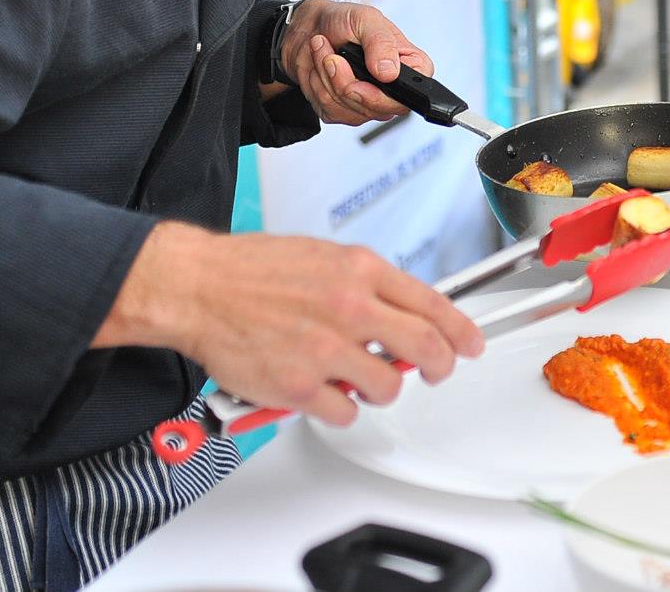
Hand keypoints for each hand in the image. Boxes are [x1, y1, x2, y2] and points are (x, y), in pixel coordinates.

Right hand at [96, 224, 484, 426]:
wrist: (198, 287)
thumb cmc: (252, 271)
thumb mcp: (323, 257)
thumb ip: (366, 285)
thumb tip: (403, 312)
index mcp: (359, 271)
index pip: (433, 304)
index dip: (461, 331)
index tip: (471, 345)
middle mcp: (349, 308)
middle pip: (427, 349)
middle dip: (439, 367)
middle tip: (433, 373)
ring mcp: (325, 349)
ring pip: (389, 388)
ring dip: (381, 389)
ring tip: (357, 379)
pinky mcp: (299, 386)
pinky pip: (345, 412)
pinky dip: (341, 408)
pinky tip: (324, 392)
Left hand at [277, 0, 431, 125]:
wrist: (310, 28)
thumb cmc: (343, 20)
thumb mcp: (365, 19)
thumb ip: (381, 43)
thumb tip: (390, 73)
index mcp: (410, 66)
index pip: (414, 94)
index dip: (388, 93)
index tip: (368, 75)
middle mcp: (392, 89)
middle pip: (377, 107)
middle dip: (347, 82)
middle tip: (334, 57)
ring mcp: (368, 103)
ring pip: (349, 108)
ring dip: (328, 78)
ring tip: (326, 53)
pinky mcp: (344, 111)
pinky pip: (331, 110)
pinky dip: (318, 86)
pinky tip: (321, 68)